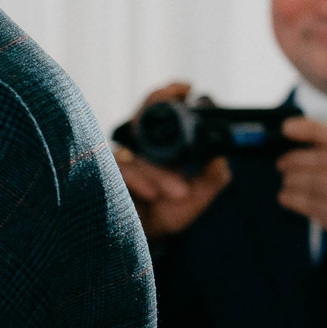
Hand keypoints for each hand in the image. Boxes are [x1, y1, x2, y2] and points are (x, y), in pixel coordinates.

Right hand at [114, 81, 229, 238]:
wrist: (146, 239)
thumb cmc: (168, 211)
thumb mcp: (199, 193)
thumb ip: (214, 174)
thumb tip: (220, 155)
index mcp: (161, 144)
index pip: (161, 110)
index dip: (171, 94)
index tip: (186, 88)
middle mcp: (138, 146)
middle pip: (141, 115)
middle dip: (156, 107)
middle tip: (175, 107)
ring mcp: (120, 160)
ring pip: (136, 149)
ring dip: (158, 170)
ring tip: (179, 191)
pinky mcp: (106, 176)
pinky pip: (120, 171)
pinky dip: (139, 180)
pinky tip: (152, 193)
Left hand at [277, 116, 326, 255]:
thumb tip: (296, 130)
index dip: (312, 129)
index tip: (286, 127)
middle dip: (297, 159)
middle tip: (282, 163)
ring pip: (317, 183)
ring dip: (293, 180)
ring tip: (286, 181)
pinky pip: (313, 206)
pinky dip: (294, 199)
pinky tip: (286, 197)